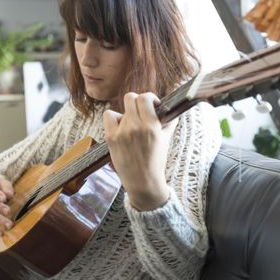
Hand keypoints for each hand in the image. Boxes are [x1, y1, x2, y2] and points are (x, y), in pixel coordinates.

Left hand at [103, 92, 175, 210]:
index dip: (150, 98)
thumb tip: (170, 110)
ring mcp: (122, 132)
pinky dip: (115, 118)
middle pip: (131, 98)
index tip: (153, 104)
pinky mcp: (111, 138)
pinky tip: (121, 126)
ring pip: (123, 109)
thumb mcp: (166, 141)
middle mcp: (136, 127)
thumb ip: (169, 123)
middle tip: (142, 111)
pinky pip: (109, 116)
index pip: (145, 98)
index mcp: (152, 127)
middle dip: (138, 102)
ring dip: (129, 114)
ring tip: (133, 125)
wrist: (143, 182)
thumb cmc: (156, 162)